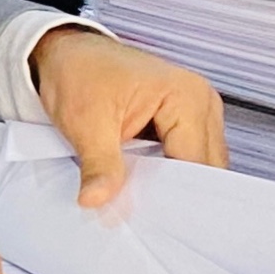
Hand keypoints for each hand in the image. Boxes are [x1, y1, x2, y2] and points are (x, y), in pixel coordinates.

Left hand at [29, 23, 226, 205]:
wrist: (68, 53)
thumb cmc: (78, 73)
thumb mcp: (84, 122)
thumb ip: (99, 165)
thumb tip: (97, 200)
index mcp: (185, 97)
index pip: (196, 163)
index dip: (175, 195)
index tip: (152, 220)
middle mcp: (201, 101)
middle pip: (206, 167)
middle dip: (177, 192)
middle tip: (143, 214)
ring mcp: (198, 111)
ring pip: (201, 166)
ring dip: (174, 184)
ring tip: (142, 199)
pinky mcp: (186, 121)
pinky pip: (189, 157)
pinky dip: (170, 173)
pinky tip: (146, 184)